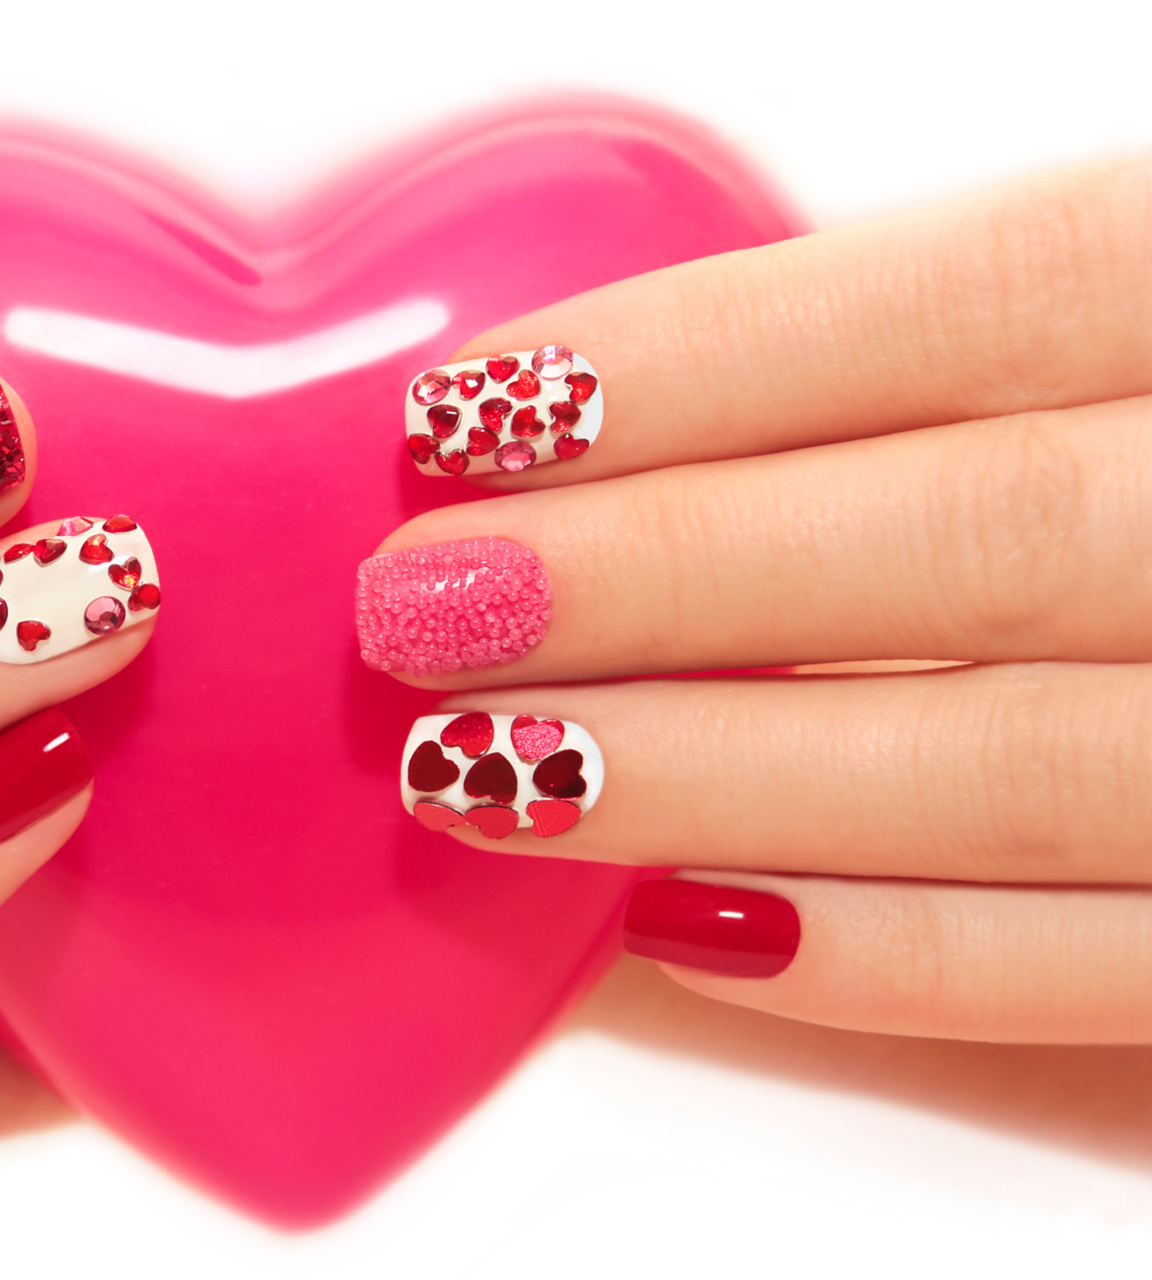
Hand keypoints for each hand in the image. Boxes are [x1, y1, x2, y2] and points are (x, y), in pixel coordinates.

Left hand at [370, 157, 1151, 1042]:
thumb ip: (1027, 338)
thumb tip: (665, 417)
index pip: (987, 290)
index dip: (704, 361)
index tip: (468, 416)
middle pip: (977, 537)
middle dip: (664, 581)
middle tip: (420, 609)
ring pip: (1023, 767)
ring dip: (723, 777)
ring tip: (490, 775)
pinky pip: (1127, 977)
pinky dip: (898, 955)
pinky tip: (692, 931)